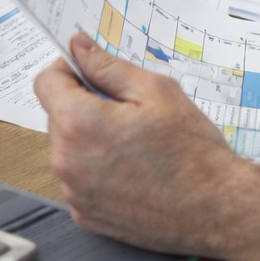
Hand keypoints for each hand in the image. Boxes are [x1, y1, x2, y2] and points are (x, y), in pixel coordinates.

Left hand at [34, 32, 259, 260]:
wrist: (212, 207)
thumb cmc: (191, 149)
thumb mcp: (157, 92)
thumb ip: (109, 67)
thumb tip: (79, 47)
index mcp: (79, 123)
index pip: (47, 82)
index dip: (69, 68)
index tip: (92, 70)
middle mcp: (65, 160)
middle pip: (58, 116)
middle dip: (86, 105)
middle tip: (131, 110)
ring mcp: (73, 192)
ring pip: (70, 148)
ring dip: (92, 138)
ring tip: (136, 143)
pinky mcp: (84, 213)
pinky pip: (80, 178)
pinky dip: (98, 168)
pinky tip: (134, 169)